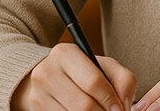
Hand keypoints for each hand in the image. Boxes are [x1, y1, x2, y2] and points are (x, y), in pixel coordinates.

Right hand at [13, 43, 137, 110]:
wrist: (52, 77)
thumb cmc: (84, 72)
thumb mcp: (105, 67)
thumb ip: (124, 80)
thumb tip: (123, 105)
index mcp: (65, 53)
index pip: (93, 82)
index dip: (111, 99)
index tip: (119, 108)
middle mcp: (46, 72)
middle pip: (84, 104)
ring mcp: (38, 93)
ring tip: (99, 110)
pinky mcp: (35, 109)